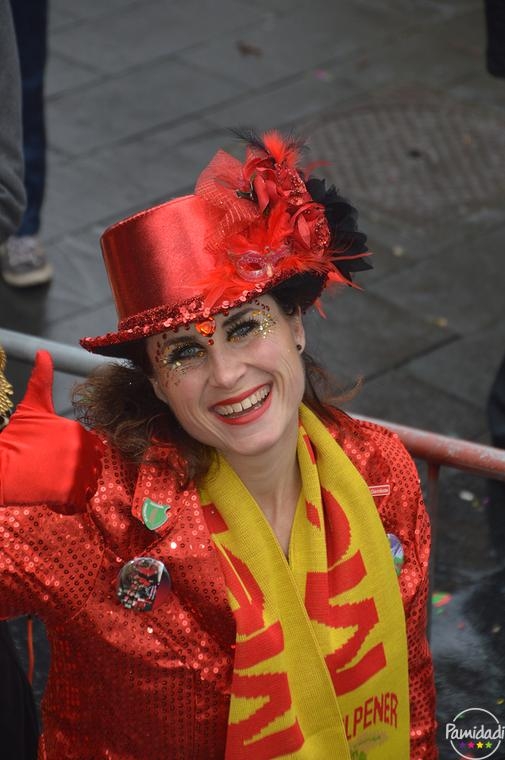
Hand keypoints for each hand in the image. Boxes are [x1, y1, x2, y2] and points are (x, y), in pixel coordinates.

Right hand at [0, 351, 103, 512]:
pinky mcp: (68, 492)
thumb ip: (42, 379)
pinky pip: (78, 503)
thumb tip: (43, 352)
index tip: (57, 459)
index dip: (77, 457)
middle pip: (92, 468)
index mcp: (77, 430)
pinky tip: (52, 499)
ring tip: (53, 485)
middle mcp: (82, 448)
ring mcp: (76, 471)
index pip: (92, 449)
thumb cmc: (14, 437)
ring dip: (75, 489)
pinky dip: (67, 505)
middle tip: (53, 474)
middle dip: (78, 474)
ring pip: (88, 486)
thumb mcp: (31, 406)